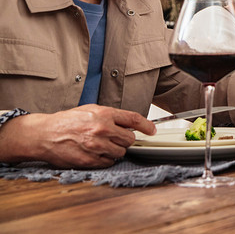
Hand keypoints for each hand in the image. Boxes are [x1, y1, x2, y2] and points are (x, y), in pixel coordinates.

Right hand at [0, 105, 154, 167]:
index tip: (152, 131)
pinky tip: (95, 153)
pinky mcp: (89, 160)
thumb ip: (111, 116)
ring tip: (102, 145)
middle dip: (125, 140)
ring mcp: (96, 146)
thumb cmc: (67, 122)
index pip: (134, 119)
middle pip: (130, 139)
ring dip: (115, 151)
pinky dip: (105, 160)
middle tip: (115, 138)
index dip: (147, 126)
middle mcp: (102, 129)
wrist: (44, 134)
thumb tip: (129, 124)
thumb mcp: (91, 110)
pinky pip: (108, 163)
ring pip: (120, 152)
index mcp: (104, 114)